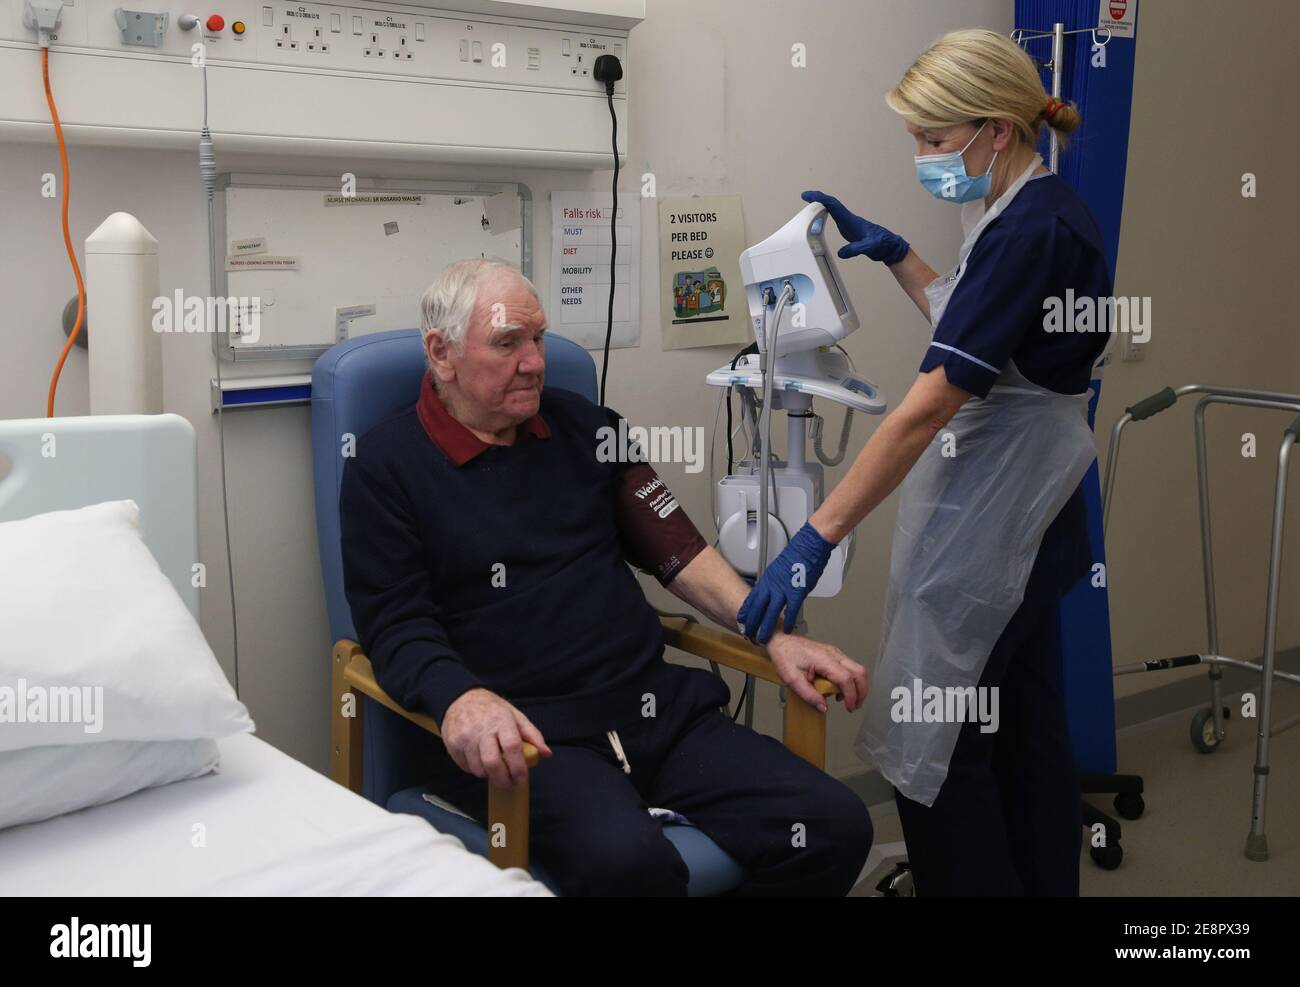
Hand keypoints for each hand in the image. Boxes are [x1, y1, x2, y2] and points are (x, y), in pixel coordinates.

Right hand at [441, 688, 551, 787]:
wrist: (460, 699)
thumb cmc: (491, 709)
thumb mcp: (515, 715)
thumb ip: (532, 734)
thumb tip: (546, 753)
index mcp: (501, 720)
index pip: (512, 747)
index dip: (518, 767)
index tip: (522, 779)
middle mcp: (482, 729)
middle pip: (493, 763)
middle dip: (503, 779)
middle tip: (509, 784)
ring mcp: (465, 738)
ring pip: (478, 769)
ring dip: (489, 776)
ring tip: (495, 770)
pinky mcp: (453, 745)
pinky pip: (466, 768)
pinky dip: (476, 770)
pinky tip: (480, 762)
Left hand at [738, 521, 835, 643]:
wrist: (810, 544)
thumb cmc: (799, 553)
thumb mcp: (780, 568)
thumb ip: (775, 582)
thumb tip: (774, 591)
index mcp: (767, 579)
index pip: (751, 598)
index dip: (746, 611)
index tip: (741, 620)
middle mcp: (772, 584)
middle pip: (757, 607)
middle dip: (751, 623)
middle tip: (748, 634)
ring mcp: (784, 588)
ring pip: (770, 612)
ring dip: (766, 627)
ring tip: (763, 638)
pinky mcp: (798, 591)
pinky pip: (791, 610)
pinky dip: (788, 621)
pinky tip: (787, 630)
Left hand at [767, 633, 867, 712]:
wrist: (781, 640)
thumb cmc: (785, 655)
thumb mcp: (792, 679)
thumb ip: (809, 695)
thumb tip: (823, 707)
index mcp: (824, 659)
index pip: (846, 678)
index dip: (851, 695)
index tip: (849, 707)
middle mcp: (833, 654)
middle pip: (859, 672)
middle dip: (861, 692)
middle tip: (854, 706)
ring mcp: (835, 653)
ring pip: (857, 669)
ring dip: (857, 686)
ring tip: (847, 700)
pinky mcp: (834, 655)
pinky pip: (850, 667)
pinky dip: (851, 680)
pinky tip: (839, 690)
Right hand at [802, 190, 909, 264]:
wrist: (888, 246)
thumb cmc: (882, 244)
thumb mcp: (869, 247)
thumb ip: (855, 249)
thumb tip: (841, 253)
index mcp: (850, 220)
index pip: (833, 205)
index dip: (820, 198)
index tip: (808, 195)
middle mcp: (848, 219)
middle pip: (830, 203)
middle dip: (817, 198)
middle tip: (805, 197)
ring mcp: (847, 223)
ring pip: (832, 209)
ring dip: (821, 204)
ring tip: (809, 205)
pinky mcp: (848, 228)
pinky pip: (834, 216)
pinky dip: (825, 213)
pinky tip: (820, 217)